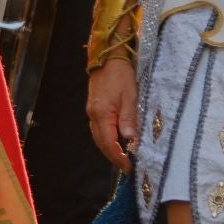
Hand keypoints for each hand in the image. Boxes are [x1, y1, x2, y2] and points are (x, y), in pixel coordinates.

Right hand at [86, 58, 138, 172]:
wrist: (108, 57)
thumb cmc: (121, 75)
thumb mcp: (130, 96)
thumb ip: (129, 119)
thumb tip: (130, 140)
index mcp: (102, 114)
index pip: (108, 143)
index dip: (118, 157)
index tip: (129, 167)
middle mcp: (93, 115)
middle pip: (101, 143)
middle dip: (113, 157)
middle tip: (127, 167)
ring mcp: (92, 111)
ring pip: (98, 137)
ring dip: (110, 149)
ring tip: (123, 157)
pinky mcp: (94, 107)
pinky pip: (99, 129)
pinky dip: (107, 139)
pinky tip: (117, 141)